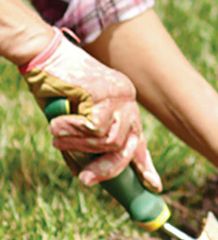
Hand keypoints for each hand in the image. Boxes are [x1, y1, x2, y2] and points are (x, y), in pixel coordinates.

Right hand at [20, 28, 161, 190]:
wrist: (42, 53)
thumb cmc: (54, 88)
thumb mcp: (73, 121)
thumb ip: (83, 143)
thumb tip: (86, 175)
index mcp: (124, 108)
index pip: (138, 140)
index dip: (144, 165)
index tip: (153, 185)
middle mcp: (128, 101)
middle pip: (127, 146)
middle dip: (107, 168)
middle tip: (86, 180)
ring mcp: (119, 95)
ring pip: (109, 140)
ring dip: (80, 146)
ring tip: (58, 138)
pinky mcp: (105, 92)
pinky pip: (94, 127)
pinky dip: (72, 131)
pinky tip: (57, 125)